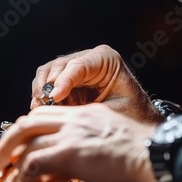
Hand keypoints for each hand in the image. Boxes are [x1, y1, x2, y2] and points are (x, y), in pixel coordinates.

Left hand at [0, 103, 158, 181]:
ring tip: (8, 178)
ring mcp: (73, 133)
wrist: (155, 154)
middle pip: (29, 121)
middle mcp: (77, 118)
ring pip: (27, 141)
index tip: (19, 145)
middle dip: (8, 140)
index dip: (27, 129)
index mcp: (87, 113)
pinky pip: (34, 161)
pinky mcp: (72, 151)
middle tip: (0, 159)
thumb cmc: (140, 152)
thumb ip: (84, 145)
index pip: (46, 114)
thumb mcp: (109, 139)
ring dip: (12, 162)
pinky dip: (25, 175)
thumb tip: (64, 165)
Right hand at [30, 45, 161, 122]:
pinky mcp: (68, 81)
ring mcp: (76, 69)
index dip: (63, 81)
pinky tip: (47, 113)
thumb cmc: (132, 116)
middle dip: (48, 88)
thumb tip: (59, 110)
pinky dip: (43, 99)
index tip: (54, 97)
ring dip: (42, 93)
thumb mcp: (114, 112)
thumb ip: (88, 110)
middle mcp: (89, 59)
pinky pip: (47, 86)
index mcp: (106, 59)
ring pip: (47, 74)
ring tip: (44, 111)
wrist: (138, 122)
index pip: (78, 65)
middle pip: (58, 66)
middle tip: (45, 108)